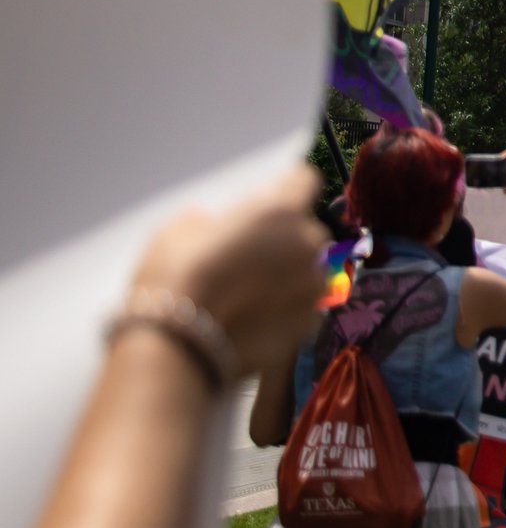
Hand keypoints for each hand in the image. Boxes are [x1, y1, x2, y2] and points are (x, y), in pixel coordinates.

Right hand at [131, 165, 329, 375]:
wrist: (176, 347)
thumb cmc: (172, 280)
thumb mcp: (175, 233)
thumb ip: (204, 221)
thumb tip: (206, 224)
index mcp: (279, 210)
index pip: (303, 180)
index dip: (285, 190)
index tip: (270, 203)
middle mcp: (307, 244)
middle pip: (305, 231)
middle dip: (284, 240)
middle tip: (247, 257)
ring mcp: (312, 286)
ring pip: (307, 272)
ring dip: (287, 277)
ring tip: (246, 294)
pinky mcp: (309, 324)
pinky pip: (301, 308)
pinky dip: (284, 311)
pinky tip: (252, 321)